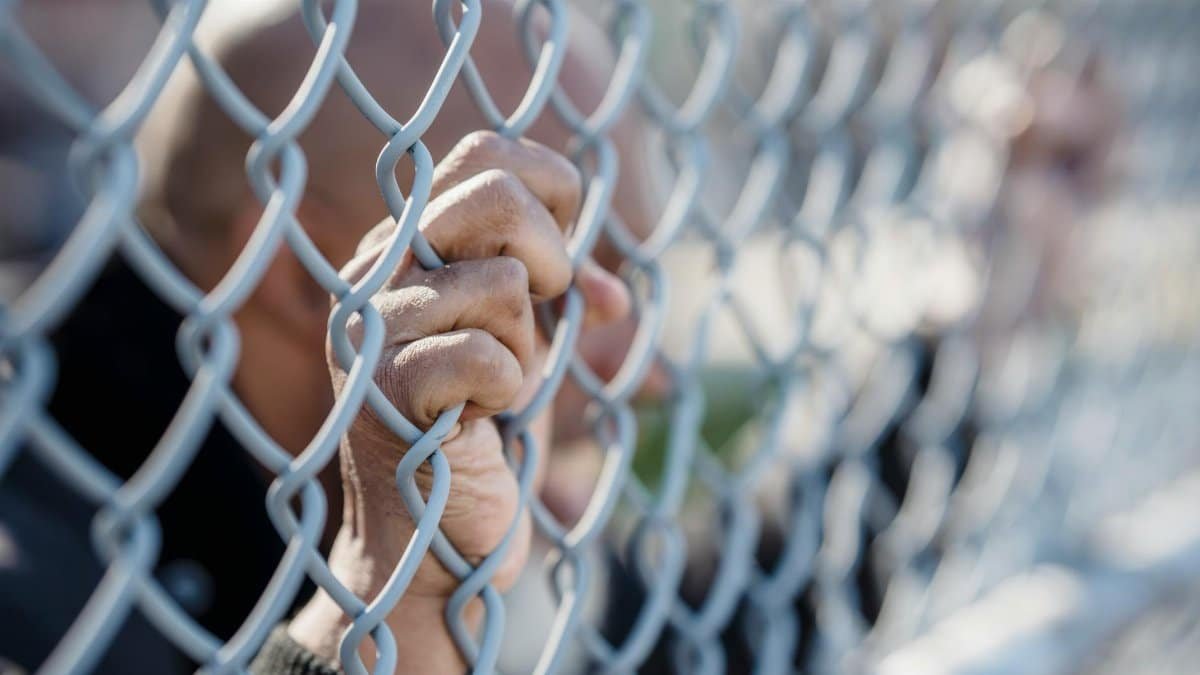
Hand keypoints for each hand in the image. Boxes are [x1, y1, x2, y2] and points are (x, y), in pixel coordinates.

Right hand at [288, 130, 627, 670]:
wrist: (435, 540)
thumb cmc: (480, 429)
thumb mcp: (527, 339)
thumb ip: (558, 289)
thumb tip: (613, 291)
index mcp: (404, 243)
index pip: (485, 153)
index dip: (554, 191)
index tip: (567, 259)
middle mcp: (375, 269)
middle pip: (492, 191)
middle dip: (553, 257)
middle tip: (549, 312)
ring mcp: (373, 327)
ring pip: (506, 281)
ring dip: (526, 345)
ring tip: (492, 385)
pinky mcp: (388, 388)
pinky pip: (495, 356)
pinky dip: (509, 392)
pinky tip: (476, 420)